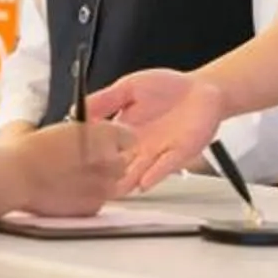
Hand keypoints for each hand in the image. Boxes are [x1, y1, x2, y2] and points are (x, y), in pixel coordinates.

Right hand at [7, 119, 134, 215]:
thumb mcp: (55, 128)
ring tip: (73, 180)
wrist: (16, 178)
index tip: (106, 144)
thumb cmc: (29, 152)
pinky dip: (87, 200)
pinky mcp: (93, 206)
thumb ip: (71, 131)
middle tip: (86, 163)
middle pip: (123, 163)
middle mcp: (109, 160)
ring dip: (99, 182)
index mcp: (103, 135)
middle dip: (109, 164)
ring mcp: (104, 186)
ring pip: (112, 185)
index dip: (116, 141)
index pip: (129, 137)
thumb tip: (66, 132)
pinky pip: (98, 202)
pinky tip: (67, 193)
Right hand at [88, 69, 228, 197]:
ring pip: (137, 174)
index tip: (75, 159)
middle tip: (91, 182)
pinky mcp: (178, 154)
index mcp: (122, 132)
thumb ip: (105, 99)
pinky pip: (164, 167)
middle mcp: (138, 147)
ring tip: (114, 189)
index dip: (88, 154)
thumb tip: (76, 109)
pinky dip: (154, 175)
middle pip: (115, 167)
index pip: (100, 148)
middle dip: (104, 175)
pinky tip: (143, 182)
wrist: (202, 89)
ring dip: (126, 182)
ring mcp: (157, 153)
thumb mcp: (129, 87)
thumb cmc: (167, 87)